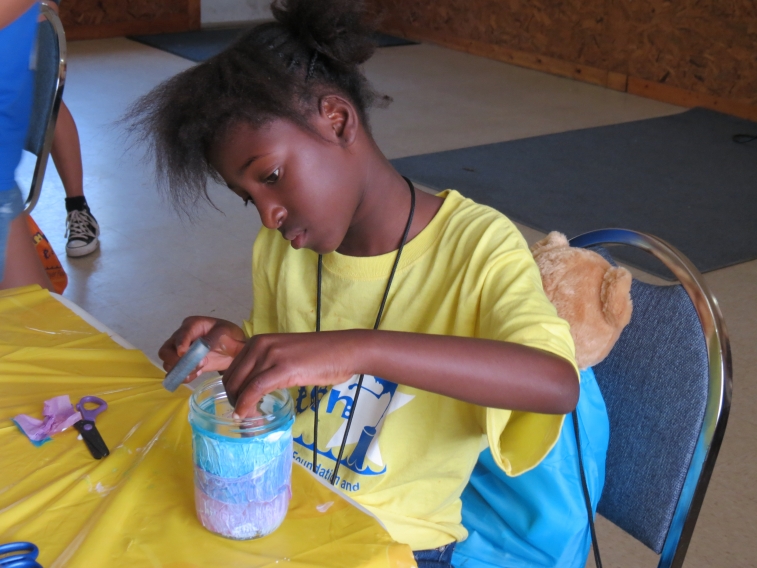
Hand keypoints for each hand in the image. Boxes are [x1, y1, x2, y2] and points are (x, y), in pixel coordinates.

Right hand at [159, 316, 245, 382]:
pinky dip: (182, 376)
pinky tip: (195, 375)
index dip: (180, 343)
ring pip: (168, 363)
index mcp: (192, 325)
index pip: (181, 334)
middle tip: (192, 365)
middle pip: (166, 350)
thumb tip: (202, 347)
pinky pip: (176, 372)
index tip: (182, 353)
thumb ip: (213, 339)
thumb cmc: (230, 336)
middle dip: (175, 360)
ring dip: (180, 369)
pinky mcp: (185, 364)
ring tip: (198, 370)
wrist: (234, 350)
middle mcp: (182, 337)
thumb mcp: (225, 333)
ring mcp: (180, 352)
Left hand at [223, 331, 359, 418]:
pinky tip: (247, 415)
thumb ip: (268, 365)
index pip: (231, 369)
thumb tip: (254, 386)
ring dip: (240, 406)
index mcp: (258, 341)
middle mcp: (260, 344)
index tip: (238, 406)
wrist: (344, 350)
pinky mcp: (283, 368)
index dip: (231, 390)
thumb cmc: (320, 355)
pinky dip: (247, 404)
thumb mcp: (285, 355)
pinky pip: (255, 389)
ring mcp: (271, 355)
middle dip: (233, 400)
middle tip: (243, 416)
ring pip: (241, 384)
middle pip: (231, 378)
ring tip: (247, 420)